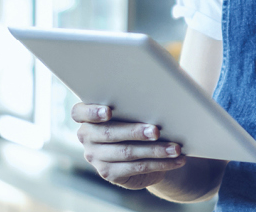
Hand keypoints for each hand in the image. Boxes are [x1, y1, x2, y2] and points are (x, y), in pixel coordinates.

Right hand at [73, 102, 188, 189]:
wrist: (144, 152)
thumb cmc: (139, 119)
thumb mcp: (134, 109)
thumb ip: (135, 99)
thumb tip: (159, 82)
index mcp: (87, 117)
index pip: (79, 112)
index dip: (92, 112)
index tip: (108, 111)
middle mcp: (87, 136)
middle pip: (109, 133)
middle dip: (135, 131)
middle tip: (156, 130)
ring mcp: (96, 157)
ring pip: (126, 152)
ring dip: (154, 150)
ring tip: (174, 148)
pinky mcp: (109, 173)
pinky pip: (136, 168)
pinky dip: (159, 164)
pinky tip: (176, 160)